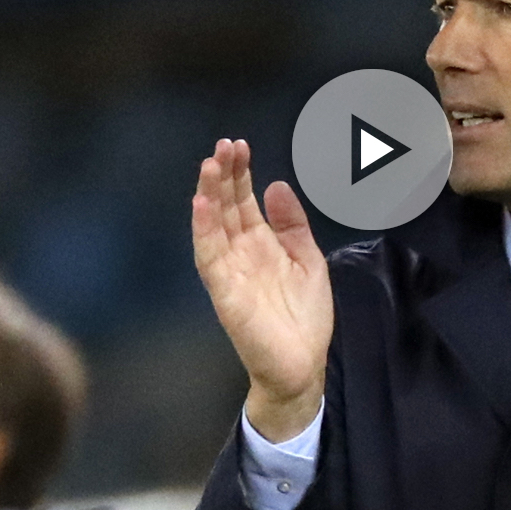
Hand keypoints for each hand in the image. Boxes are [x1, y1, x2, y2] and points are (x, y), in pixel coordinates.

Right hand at [192, 139, 331, 441]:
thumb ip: (292, 224)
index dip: (240, 173)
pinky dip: (204, 229)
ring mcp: (230, 270)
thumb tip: (276, 184)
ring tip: (209, 164)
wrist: (303, 365)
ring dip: (208, 194)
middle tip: (223, 144)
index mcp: (260, 243)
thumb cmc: (304, 316)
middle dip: (223, 175)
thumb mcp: (308, 259)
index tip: (239, 145)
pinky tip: (202, 204)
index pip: (243, 201)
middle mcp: (240, 252)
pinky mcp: (225, 291)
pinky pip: (209, 256)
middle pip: (226, 206)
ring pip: (213, 225)